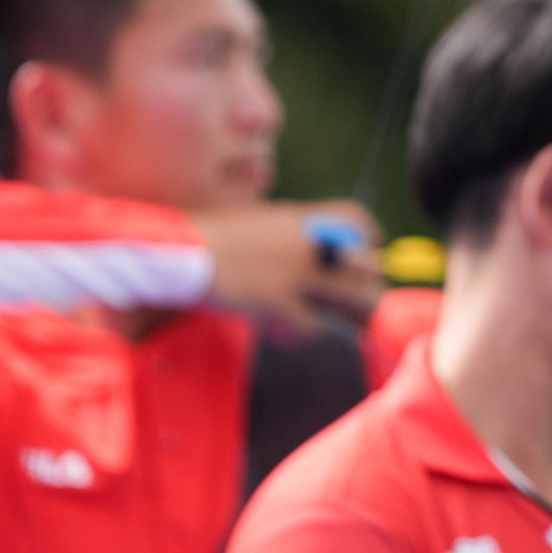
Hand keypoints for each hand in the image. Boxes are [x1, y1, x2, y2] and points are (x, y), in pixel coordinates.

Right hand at [191, 199, 384, 335]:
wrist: (181, 253)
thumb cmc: (213, 241)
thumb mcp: (258, 225)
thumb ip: (291, 237)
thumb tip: (325, 257)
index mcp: (301, 218)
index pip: (357, 219)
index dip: (369, 236)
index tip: (370, 252)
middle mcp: (308, 242)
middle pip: (367, 267)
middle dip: (370, 291)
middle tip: (366, 307)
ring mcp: (296, 272)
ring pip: (353, 298)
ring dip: (350, 315)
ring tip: (344, 324)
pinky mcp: (280, 302)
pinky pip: (312, 326)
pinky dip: (301, 333)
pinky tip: (283, 331)